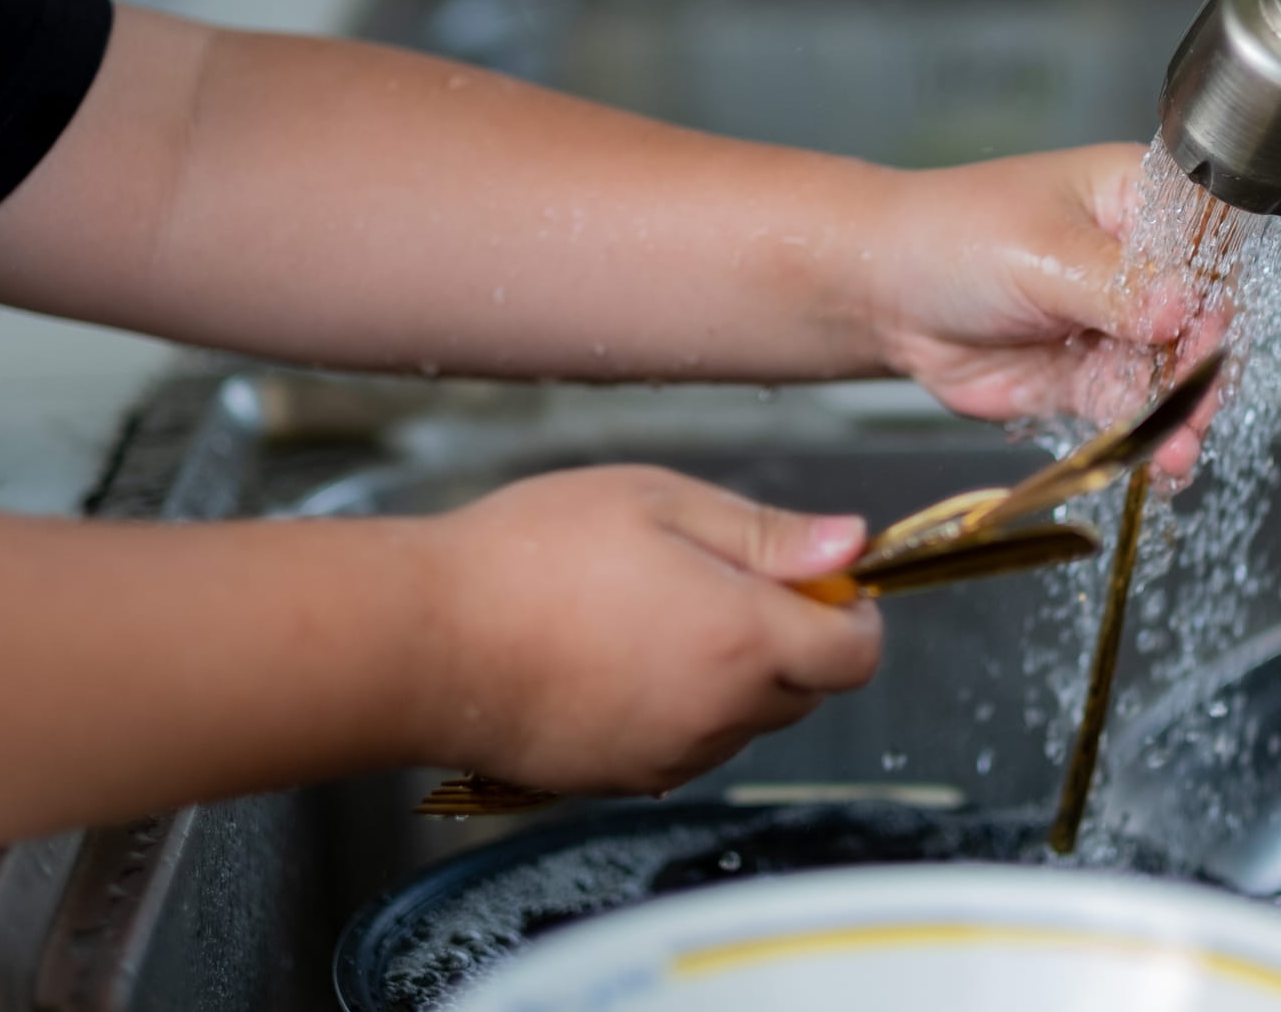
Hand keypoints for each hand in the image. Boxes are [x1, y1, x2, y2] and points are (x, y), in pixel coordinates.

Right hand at [417, 466, 880, 795]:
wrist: (423, 639)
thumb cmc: (531, 555)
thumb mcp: (660, 502)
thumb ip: (767, 532)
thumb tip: (851, 545)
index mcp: (742, 638)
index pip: (857, 655)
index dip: (854, 614)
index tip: (825, 582)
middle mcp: (717, 713)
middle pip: (807, 690)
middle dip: (792, 639)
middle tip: (725, 580)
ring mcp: (669, 755)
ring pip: (746, 720)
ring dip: (733, 675)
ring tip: (654, 613)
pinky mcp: (621, 779)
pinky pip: (686, 744)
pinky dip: (680, 707)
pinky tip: (620, 657)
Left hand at [862, 145, 1216, 474]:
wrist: (884, 296)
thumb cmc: (951, 238)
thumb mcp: (1040, 251)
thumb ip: (1115, 286)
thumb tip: (1180, 310)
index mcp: (1135, 201)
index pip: (1204, 246)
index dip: (1213, 291)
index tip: (1205, 331)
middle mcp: (1137, 264)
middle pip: (1200, 318)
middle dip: (1202, 364)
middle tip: (1196, 400)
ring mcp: (1116, 326)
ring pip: (1173, 372)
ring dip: (1182, 412)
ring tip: (1178, 447)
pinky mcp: (1090, 379)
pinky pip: (1135, 411)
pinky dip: (1151, 438)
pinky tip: (1163, 461)